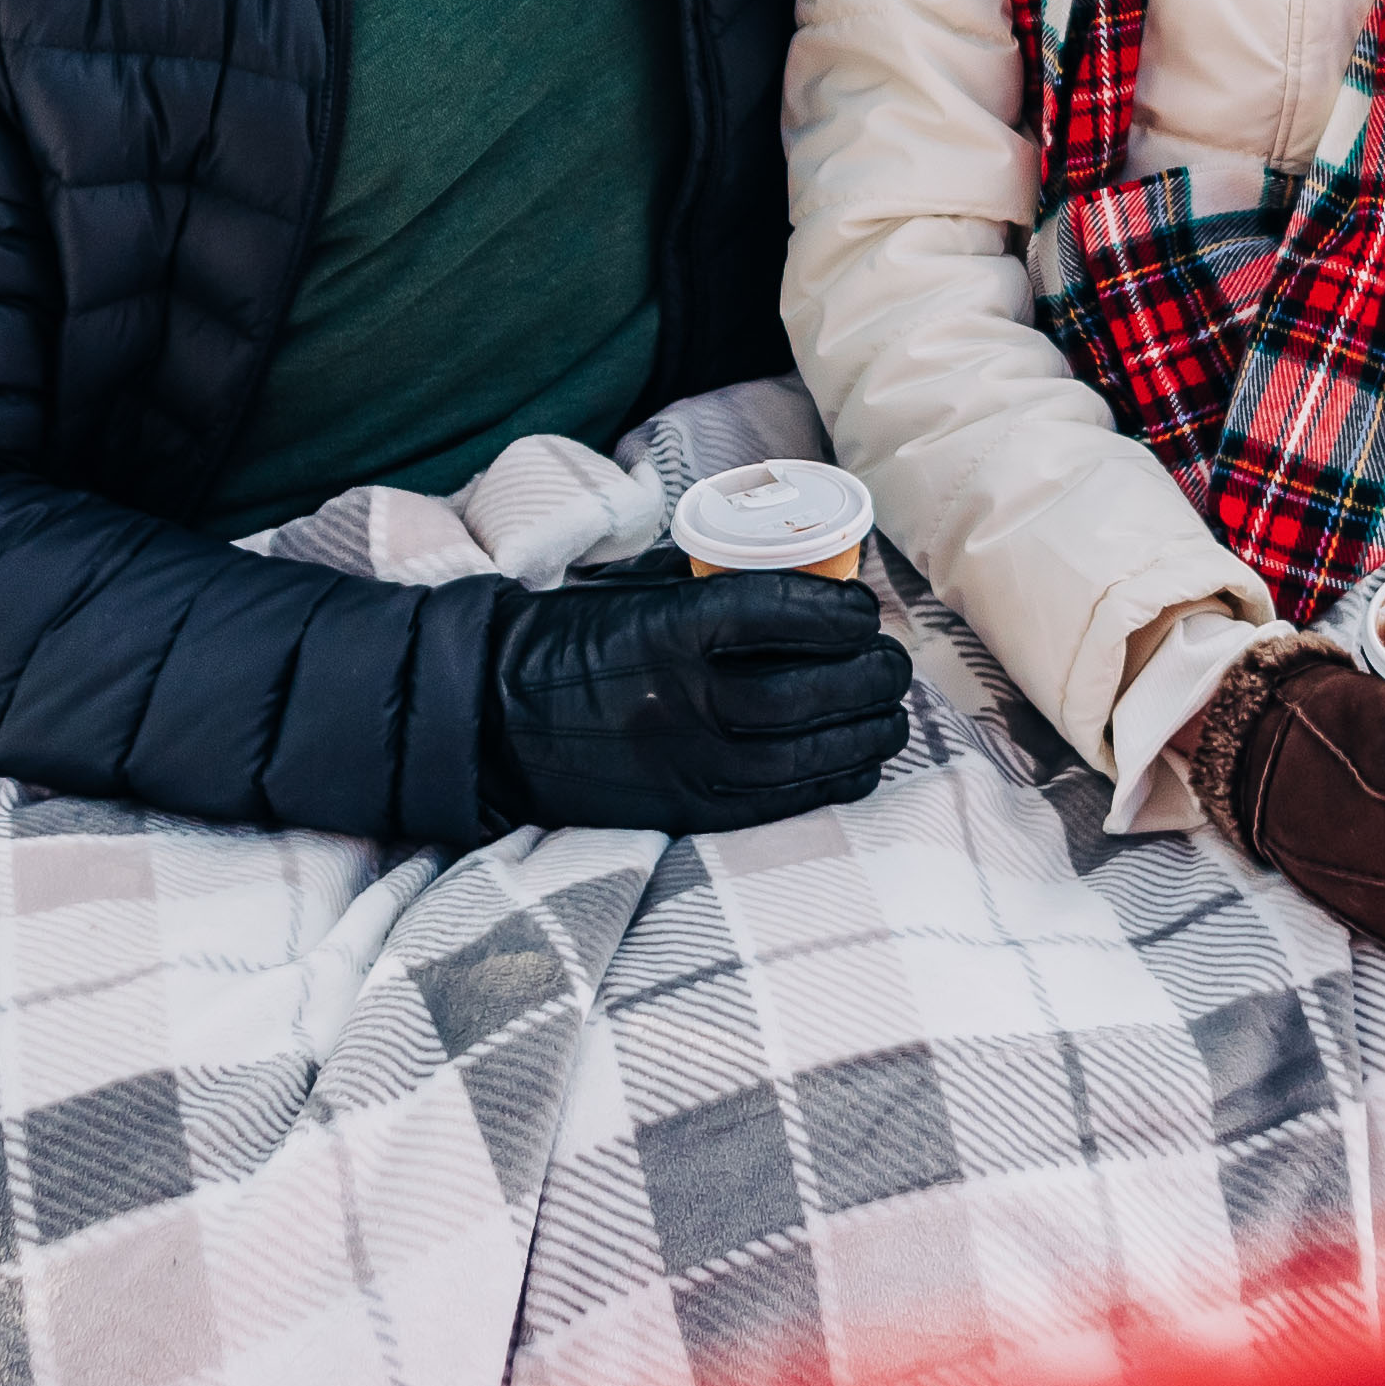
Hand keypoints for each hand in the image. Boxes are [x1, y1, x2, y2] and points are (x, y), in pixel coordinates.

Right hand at [480, 555, 914, 834]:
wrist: (492, 716)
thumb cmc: (571, 639)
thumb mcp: (634, 591)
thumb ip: (710, 588)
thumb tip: (802, 576)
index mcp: (664, 628)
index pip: (776, 611)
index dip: (837, 611)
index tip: (863, 609)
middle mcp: (678, 698)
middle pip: (803, 690)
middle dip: (868, 676)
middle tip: (892, 662)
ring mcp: (682, 761)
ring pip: (803, 752)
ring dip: (866, 731)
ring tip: (891, 712)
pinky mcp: (684, 809)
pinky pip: (780, 802)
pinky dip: (835, 781)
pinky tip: (862, 762)